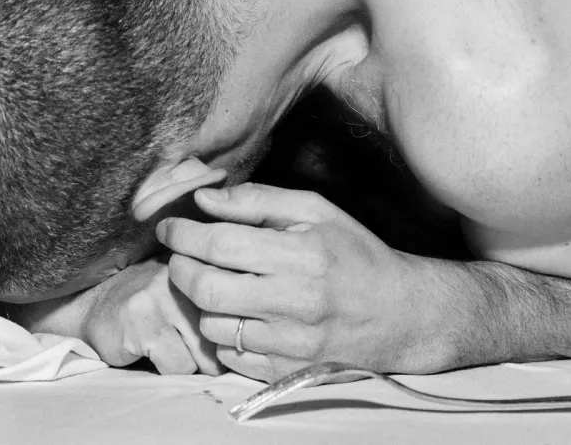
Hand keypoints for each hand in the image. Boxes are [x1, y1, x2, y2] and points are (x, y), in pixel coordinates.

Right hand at [78, 254, 224, 375]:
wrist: (94, 301)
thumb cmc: (151, 302)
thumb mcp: (188, 289)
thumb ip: (218, 302)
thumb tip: (253, 339)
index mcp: (202, 263)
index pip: (237, 308)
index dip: (231, 331)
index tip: (220, 334)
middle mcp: (183, 276)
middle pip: (222, 336)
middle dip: (210, 353)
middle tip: (186, 343)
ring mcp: (160, 298)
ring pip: (200, 356)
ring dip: (186, 362)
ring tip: (166, 344)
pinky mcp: (141, 325)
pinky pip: (174, 365)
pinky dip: (164, 367)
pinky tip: (147, 348)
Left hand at [156, 183, 430, 381]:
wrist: (401, 314)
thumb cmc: (355, 255)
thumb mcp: (316, 211)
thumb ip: (257, 201)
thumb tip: (204, 200)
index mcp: (302, 255)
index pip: (220, 244)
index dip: (184, 234)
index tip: (170, 228)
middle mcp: (295, 302)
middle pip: (206, 289)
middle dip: (180, 269)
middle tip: (180, 256)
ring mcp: (291, 343)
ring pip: (212, 325)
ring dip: (200, 303)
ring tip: (212, 284)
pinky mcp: (287, 371)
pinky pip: (229, 356)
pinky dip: (221, 334)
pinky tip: (235, 314)